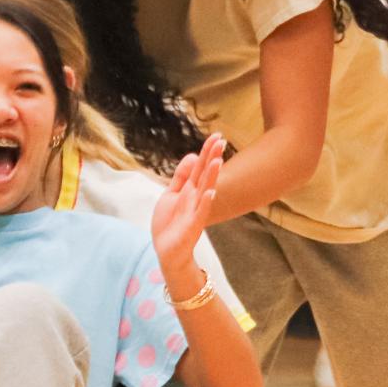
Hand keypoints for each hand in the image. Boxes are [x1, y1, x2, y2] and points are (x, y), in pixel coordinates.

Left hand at [152, 134, 224, 271]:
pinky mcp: (192, 225)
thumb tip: (192, 156)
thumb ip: (180, 177)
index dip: (206, 151)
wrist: (167, 250)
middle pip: (204, 174)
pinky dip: (205, 202)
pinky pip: (200, 212)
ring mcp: (195, 211)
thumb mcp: (171, 194)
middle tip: (220, 140)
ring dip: (211, 176)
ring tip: (217, 161)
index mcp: (189, 189)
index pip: (199, 167)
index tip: (216, 136)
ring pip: (205, 190)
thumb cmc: (170, 222)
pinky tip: (209, 192)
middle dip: (212, 158)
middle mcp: (195, 197)